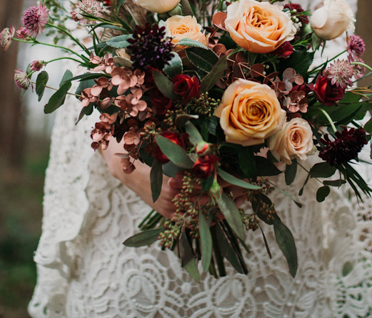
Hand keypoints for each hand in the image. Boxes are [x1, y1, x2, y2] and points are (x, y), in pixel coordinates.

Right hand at [100, 142, 246, 217]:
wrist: (125, 170)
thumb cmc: (148, 154)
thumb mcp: (169, 150)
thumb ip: (190, 155)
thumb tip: (214, 151)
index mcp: (174, 183)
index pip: (208, 187)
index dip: (226, 183)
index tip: (242, 178)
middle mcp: (173, 200)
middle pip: (209, 202)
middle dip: (228, 197)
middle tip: (246, 191)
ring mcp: (170, 210)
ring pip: (203, 214)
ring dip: (223, 208)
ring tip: (240, 201)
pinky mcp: (168, 215)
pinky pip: (192, 221)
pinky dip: (208, 217)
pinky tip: (222, 212)